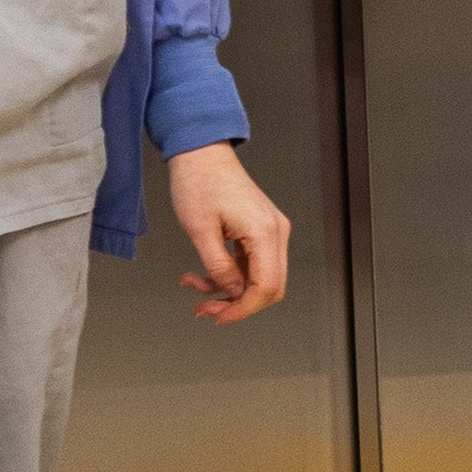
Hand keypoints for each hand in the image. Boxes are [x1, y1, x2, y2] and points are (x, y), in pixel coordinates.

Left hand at [166, 141, 294, 322]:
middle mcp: (275, 231)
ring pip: (259, 277)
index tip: (218, 316)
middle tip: (207, 309)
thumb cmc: (199, 182)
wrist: (201, 154)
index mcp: (265, 231)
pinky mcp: (261, 229)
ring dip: (228, 289)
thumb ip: (219, 267)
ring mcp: (271, 230)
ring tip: (196, 287)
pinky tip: (204, 274)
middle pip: (270, 286)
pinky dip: (229, 273)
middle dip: (237, 303)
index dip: (243, 308)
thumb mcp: (201, 231)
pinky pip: (252, 263)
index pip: (266, 286)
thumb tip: (231, 292)